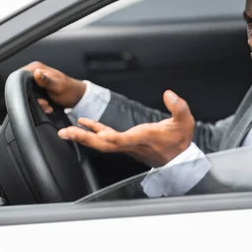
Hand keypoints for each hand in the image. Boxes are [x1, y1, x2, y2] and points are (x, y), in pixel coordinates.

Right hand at [21, 61, 86, 108]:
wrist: (76, 97)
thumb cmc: (70, 90)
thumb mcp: (58, 86)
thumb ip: (47, 80)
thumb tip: (37, 73)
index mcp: (36, 68)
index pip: (19, 77)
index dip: (23, 89)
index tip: (36, 97)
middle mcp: (34, 73)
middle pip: (22, 88)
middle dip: (32, 99)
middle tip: (45, 103)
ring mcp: (35, 82)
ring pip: (27, 95)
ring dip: (36, 103)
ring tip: (48, 105)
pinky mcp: (37, 90)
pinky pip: (32, 98)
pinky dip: (39, 104)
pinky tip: (47, 106)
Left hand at [57, 90, 194, 167]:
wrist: (179, 158)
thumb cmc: (180, 139)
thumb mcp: (185, 121)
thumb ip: (178, 107)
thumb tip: (168, 94)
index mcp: (145, 137)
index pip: (125, 139)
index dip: (112, 137)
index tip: (99, 134)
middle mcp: (132, 143)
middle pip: (104, 145)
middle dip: (84, 139)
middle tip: (66, 133)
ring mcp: (127, 145)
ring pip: (102, 144)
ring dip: (83, 137)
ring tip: (67, 130)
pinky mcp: (125, 143)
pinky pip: (105, 139)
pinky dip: (93, 131)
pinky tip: (83, 124)